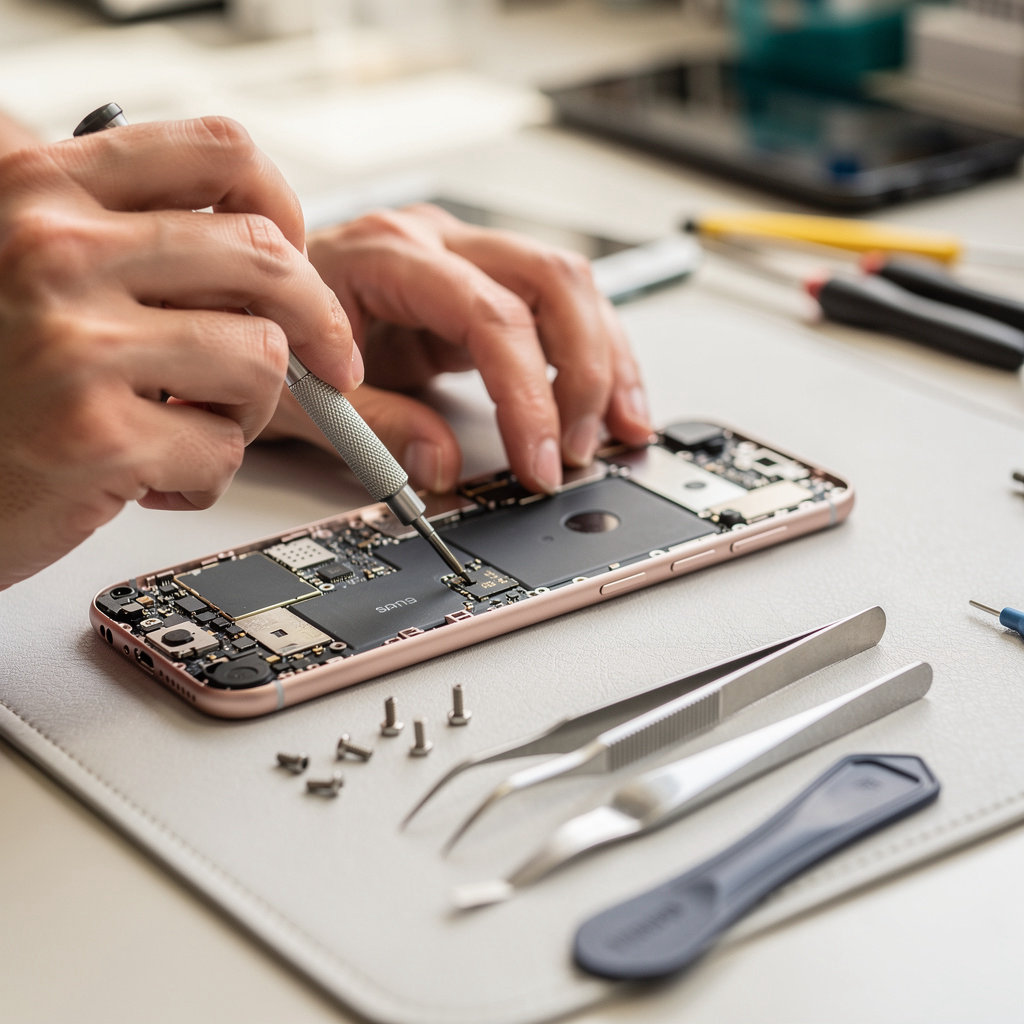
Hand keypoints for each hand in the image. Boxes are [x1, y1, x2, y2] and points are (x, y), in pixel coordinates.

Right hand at [0, 116, 358, 588]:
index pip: (219, 151)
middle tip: (329, 363)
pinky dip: (204, 478)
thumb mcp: (37, 271)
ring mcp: (74, 344)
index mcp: (44, 191)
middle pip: (267, 259)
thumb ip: (135, 244)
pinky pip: (222, 450)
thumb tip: (277, 258)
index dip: (283, 208)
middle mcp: (55, 251)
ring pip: (260, 360)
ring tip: (190, 428)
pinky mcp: (96, 437)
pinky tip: (150, 479)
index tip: (299, 259)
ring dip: (248, 411)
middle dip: (317, 323)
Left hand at [298, 202, 651, 493]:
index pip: (489, 315)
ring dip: (606, 361)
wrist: (255, 300)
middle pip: (551, 283)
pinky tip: (607, 401)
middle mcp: (437, 243)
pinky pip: (557, 308)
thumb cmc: (273, 330)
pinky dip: (592, 356)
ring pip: (569, 287)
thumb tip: (441, 467)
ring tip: (620, 430)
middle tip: (580, 448)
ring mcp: (464, 259)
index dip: (527, 394)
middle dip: (583, 374)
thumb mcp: (304, 394)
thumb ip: (374, 431)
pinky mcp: (482, 285)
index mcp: (388, 255)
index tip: (540, 459)